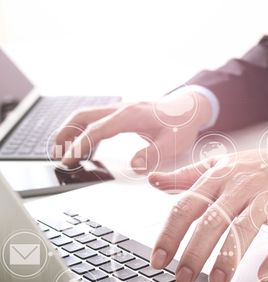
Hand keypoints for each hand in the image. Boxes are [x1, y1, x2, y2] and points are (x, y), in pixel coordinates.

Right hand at [54, 90, 211, 171]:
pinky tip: (87, 148)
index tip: (69, 159)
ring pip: (87, 116)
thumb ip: (153, 155)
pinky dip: (86, 132)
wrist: (190, 108)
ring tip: (64, 152)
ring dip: (72, 131)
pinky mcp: (123, 114)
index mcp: (130, 116)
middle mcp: (122, 109)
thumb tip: (134, 166)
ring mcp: (121, 109)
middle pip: (83, 116)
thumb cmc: (182, 124)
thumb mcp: (173, 143)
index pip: (97, 129)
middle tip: (57, 155)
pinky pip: (97, 120)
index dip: (80, 145)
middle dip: (66, 134)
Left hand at [148, 145, 267, 281]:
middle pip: (212, 220)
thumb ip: (186, 176)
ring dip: (228, 257)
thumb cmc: (256, 168)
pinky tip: (264, 274)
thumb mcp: (219, 166)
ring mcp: (267, 199)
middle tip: (183, 277)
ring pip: (244, 229)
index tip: (158, 260)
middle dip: (195, 252)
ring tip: (216, 281)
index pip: (187, 206)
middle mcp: (240, 186)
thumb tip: (154, 180)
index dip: (170, 234)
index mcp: (218, 177)